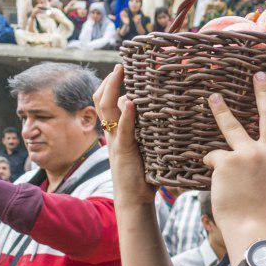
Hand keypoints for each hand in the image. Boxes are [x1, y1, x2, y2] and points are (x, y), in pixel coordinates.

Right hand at [93, 65, 155, 207]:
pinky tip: (129, 101)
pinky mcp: (123, 150)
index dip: (110, 86)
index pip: (106, 103)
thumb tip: (164, 120)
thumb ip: (149, 134)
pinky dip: (126, 114)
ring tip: (120, 74)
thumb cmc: (143, 175)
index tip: (121, 70)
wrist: (134, 199)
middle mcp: (113, 133)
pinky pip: (123, 129)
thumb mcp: (146, 149)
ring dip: (112, 89)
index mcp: (117, 132)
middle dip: (109, 81)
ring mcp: (116, 140)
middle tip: (120, 66)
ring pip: (106, 109)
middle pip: (101, 101)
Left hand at [204, 72, 265, 232]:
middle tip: (259, 76)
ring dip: (222, 109)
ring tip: (214, 97)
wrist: (255, 227)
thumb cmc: (264, 216)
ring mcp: (249, 154)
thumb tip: (257, 159)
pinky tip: (216, 177)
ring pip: (232, 125)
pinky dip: (212, 164)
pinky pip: (214, 156)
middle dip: (264, 92)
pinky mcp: (228, 160)